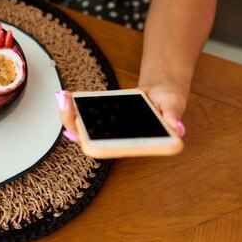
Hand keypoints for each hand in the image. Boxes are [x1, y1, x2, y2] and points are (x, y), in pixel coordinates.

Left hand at [55, 85, 187, 142]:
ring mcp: (107, 129)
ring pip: (82, 129)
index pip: (113, 149)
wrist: (161, 91)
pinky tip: (66, 95)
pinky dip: (75, 106)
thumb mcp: (174, 104)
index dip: (95, 145)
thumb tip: (177, 126)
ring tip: (64, 97)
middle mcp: (117, 139)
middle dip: (75, 126)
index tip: (81, 135)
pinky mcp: (102, 118)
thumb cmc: (168, 102)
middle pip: (90, 140)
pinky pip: (84, 115)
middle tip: (66, 106)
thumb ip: (173, 114)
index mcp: (134, 142)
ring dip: (70, 115)